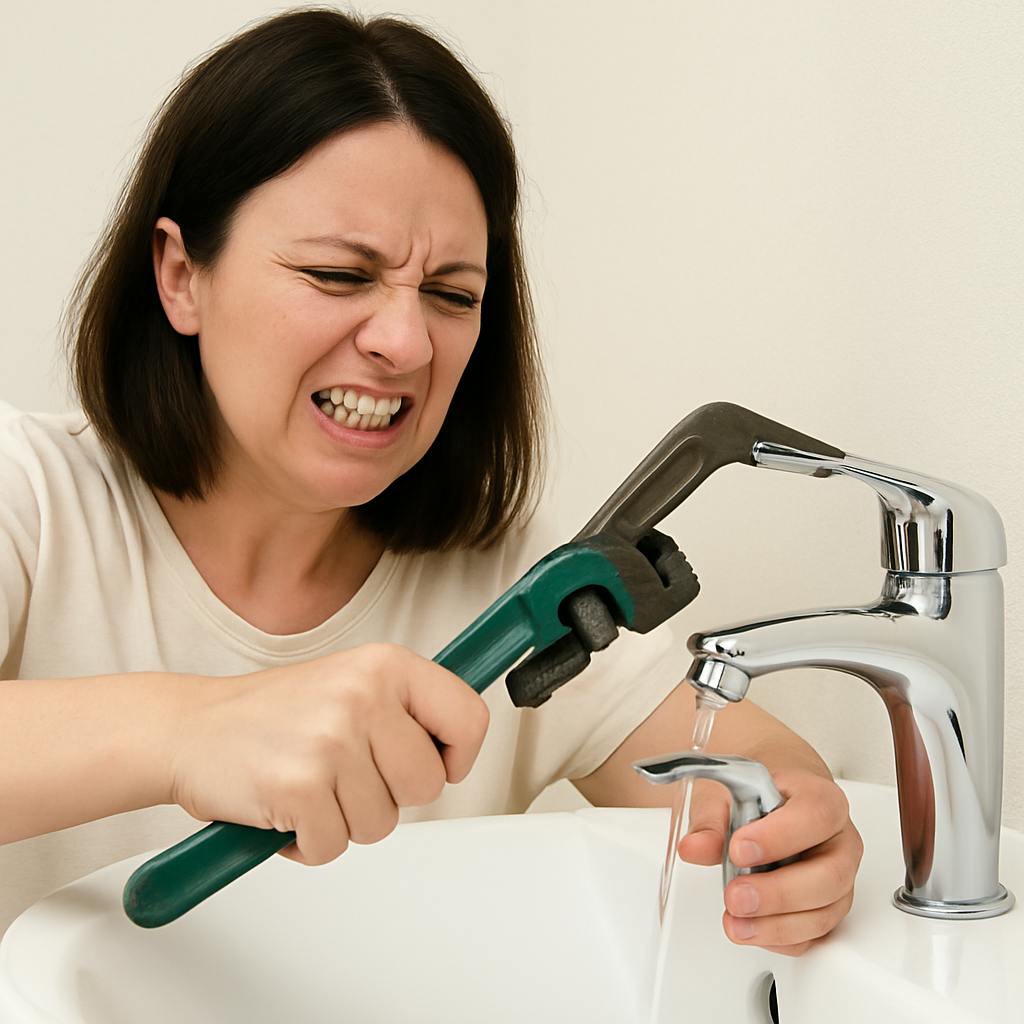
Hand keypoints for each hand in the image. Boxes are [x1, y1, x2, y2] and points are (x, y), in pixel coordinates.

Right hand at [167, 643, 488, 865]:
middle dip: (389, 795)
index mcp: (384, 665)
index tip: (435, 763)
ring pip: (382, 823)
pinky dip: (308, 842)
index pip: (469, 718)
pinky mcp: (298, 787)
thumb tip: (460, 743)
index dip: (457, 756)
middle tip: (345, 774)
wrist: (189, 728)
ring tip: (310, 785)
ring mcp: (330, 740)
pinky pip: (333, 846)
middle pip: (426, 786)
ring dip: (344, 820)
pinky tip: (287, 808)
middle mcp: (362, 696)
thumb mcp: (350, 683)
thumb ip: (405, 710)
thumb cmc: (272, 713)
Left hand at [678, 769, 862, 955]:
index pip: (816, 815)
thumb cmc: (758, 793)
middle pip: (830, 874)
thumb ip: (712, 820)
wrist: (773, 800)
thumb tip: (695, 846)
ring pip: (824, 911)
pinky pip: (815, 934)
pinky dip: (781, 938)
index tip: (739, 848)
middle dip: (779, 892)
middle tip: (736, 896)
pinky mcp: (827, 907)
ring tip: (736, 922)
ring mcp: (836, 877)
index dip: (779, 836)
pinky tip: (752, 929)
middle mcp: (838, 840)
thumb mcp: (728, 793)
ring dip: (777, 925)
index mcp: (820, 798)